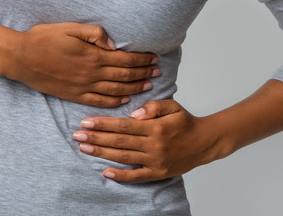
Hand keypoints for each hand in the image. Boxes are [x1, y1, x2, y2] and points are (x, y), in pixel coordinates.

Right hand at [8, 22, 159, 106]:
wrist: (21, 58)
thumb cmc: (43, 39)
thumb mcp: (69, 28)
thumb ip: (94, 34)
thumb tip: (114, 44)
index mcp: (92, 55)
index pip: (124, 59)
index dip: (142, 59)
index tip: (153, 58)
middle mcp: (91, 74)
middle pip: (124, 75)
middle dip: (143, 73)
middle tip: (157, 71)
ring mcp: (82, 87)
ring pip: (115, 90)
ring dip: (134, 88)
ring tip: (147, 85)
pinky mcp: (74, 95)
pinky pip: (99, 101)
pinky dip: (114, 101)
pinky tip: (123, 99)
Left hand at [72, 99, 230, 181]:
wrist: (205, 142)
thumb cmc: (185, 122)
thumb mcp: (172, 106)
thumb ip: (153, 106)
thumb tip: (133, 114)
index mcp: (155, 127)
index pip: (123, 125)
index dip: (103, 123)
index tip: (86, 121)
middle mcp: (154, 145)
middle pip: (119, 141)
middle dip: (96, 137)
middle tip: (77, 134)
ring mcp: (155, 161)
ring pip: (123, 157)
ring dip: (102, 152)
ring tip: (84, 147)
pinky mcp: (158, 173)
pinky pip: (136, 176)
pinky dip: (120, 175)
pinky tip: (105, 171)